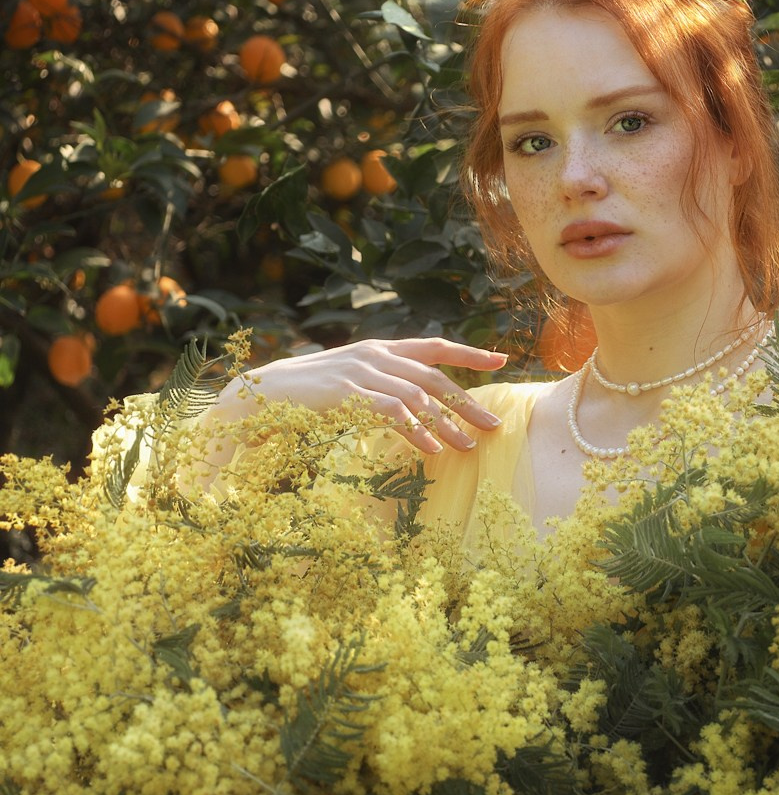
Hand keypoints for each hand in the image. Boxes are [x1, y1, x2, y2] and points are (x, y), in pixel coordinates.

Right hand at [209, 337, 508, 453]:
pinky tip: (431, 448)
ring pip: (417, 396)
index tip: (500, 358)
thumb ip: (385, 382)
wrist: (263, 392)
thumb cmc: (311, 393)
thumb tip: (421, 402)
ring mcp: (361, 372)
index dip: (468, 352)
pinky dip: (415, 429)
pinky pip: (391, 411)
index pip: (434, 346)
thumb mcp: (354, 380)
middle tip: (493, 425)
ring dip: (446, 424)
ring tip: (467, 446)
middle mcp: (375, 355)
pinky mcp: (346, 393)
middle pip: (433, 377)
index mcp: (380, 349)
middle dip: (467, 402)